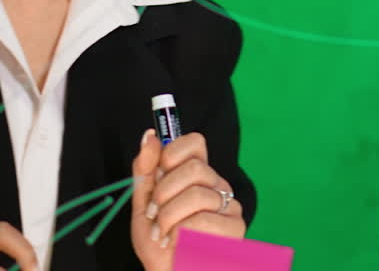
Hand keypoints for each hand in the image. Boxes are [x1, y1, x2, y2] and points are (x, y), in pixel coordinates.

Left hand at [130, 129, 245, 269]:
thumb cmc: (159, 243)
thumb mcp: (143, 204)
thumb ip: (145, 171)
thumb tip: (149, 135)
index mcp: (197, 176)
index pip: (195, 143)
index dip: (173, 153)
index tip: (157, 175)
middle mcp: (217, 185)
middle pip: (195, 168)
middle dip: (164, 192)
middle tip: (154, 214)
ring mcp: (229, 205)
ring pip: (197, 195)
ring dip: (169, 218)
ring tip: (162, 234)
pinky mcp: (235, 228)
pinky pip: (204, 219)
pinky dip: (182, 233)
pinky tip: (177, 243)